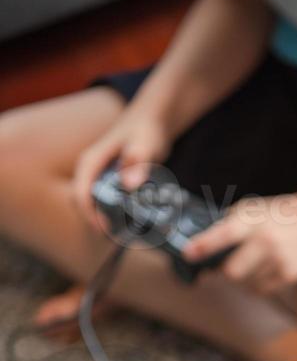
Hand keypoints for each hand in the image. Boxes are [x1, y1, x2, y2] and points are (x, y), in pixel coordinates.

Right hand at [74, 108, 172, 226]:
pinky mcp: (110, 183)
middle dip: (99, 222)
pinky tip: (133, 223)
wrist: (151, 122)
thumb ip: (138, 162)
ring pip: (96, 206)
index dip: (89, 215)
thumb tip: (129, 184)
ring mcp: (99, 178)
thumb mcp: (145, 145)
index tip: (103, 230)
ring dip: (109, 221)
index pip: (80, 194)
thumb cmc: (146, 130)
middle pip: (86, 204)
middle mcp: (90, 172)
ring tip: (128, 233)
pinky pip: (107, 204)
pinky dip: (118, 215)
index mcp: (90, 163)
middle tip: (119, 238)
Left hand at [184, 193, 296, 293]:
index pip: (225, 233)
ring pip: (245, 284)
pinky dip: (258, 284)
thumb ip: (231, 223)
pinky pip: (261, 290)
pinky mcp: (290, 274)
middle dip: (225, 272)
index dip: (204, 245)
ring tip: (257, 262)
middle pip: (231, 272)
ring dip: (244, 278)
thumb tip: (200, 246)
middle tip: (227, 265)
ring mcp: (279, 259)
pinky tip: (269, 268)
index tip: (187, 254)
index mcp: (254, 219)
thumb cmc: (281, 213)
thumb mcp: (255, 208)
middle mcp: (266, 239)